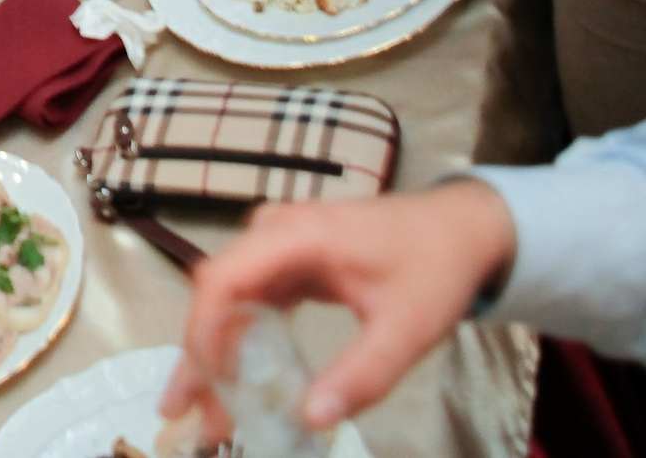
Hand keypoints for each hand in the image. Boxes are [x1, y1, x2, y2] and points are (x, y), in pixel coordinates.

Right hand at [159, 180, 517, 439]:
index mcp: (298, 236)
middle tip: (185, 411)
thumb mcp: (407, 328)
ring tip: (205, 408)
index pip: (223, 279)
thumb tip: (311, 418)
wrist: (460, 227)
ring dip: (215, 352)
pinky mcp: (288, 258)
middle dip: (200, 356)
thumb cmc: (434, 267)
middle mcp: (276, 232)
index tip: (206, 386)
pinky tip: (237, 379)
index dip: (203, 333)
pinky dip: (241, 339)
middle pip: (217, 293)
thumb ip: (363, 374)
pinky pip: (250, 299)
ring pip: (228, 299)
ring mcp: (279, 243)